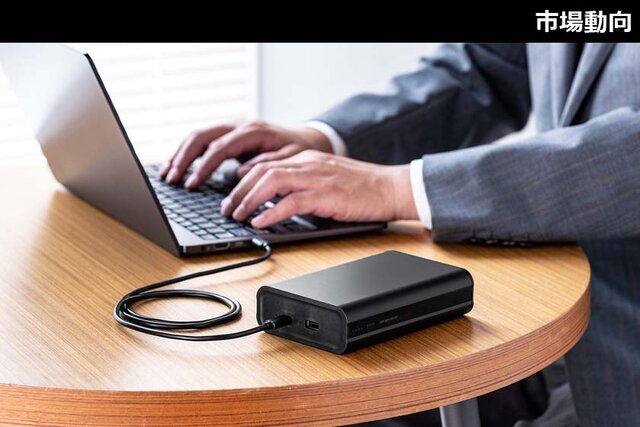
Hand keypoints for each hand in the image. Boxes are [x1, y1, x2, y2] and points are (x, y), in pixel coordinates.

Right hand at [160, 121, 332, 188]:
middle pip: (202, 137)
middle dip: (184, 159)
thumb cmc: (298, 151)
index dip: (203, 167)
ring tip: (166, 175)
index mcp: (252, 131)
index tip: (191, 184)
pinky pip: (202, 141)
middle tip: (172, 179)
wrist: (305, 139)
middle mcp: (238, 125)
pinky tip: (175, 167)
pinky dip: (187, 153)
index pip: (219, 148)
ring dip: (180, 155)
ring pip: (198, 136)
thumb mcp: (288, 159)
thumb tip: (239, 174)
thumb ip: (265, 165)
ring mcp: (231, 127)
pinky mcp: (228, 134)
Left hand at [220, 150, 418, 227]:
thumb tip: (279, 200)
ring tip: (238, 215)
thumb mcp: (328, 177)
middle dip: (239, 191)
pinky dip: (271, 213)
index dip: (244, 178)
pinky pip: (290, 202)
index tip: (233, 194)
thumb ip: (304, 182)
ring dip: (249, 200)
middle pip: (262, 171)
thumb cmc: (363, 187)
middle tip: (227, 209)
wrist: (391, 188)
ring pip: (271, 182)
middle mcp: (308, 163)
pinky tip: (260, 222)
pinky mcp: (325, 195)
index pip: (266, 163)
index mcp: (307, 157)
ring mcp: (316, 177)